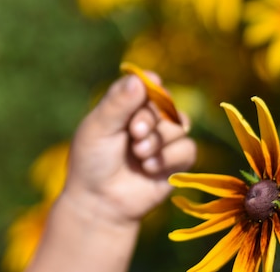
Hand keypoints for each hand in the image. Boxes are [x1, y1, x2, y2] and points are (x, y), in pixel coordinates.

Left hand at [63, 73, 195, 223]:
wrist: (100, 202)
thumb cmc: (91, 162)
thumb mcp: (98, 129)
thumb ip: (118, 103)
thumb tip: (141, 77)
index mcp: (126, 105)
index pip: (148, 84)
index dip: (152, 87)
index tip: (152, 86)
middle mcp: (147, 119)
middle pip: (166, 104)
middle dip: (151, 118)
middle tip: (134, 134)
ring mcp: (163, 140)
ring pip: (181, 125)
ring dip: (159, 140)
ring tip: (138, 155)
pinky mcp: (175, 162)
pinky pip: (188, 149)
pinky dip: (170, 157)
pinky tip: (149, 168)